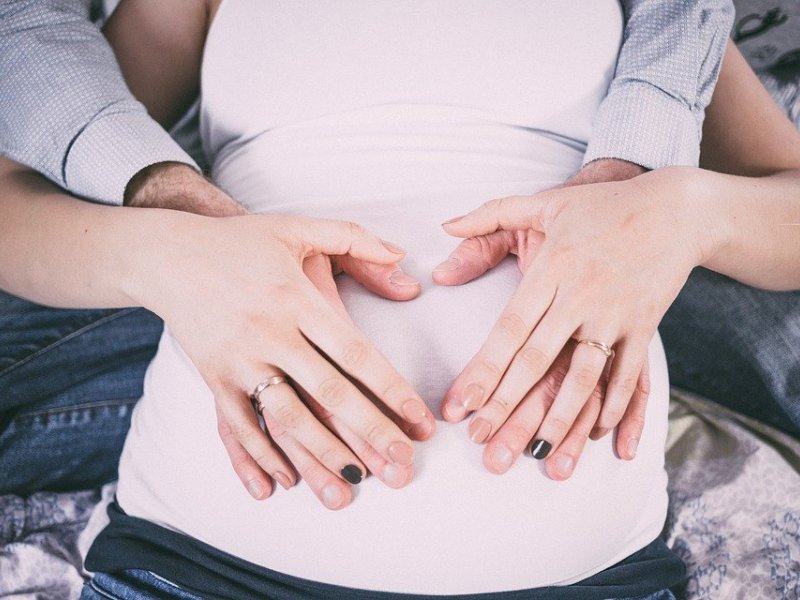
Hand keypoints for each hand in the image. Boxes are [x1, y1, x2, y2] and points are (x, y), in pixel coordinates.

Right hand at [131, 211, 435, 508]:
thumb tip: (404, 258)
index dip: (391, 389)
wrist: (167, 255)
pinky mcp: (212, 377)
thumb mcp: (297, 228)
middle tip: (402, 467)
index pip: (355, 352)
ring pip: (285, 417)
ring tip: (352, 486)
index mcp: (296, 300)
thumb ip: (354, 238)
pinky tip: (283, 483)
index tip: (418, 420)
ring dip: (320, 455)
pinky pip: (237, 425)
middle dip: (369, 433)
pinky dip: (258, 456)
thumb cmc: (239, 242)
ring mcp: (238, 360)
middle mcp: (269, 334)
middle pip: (328, 393)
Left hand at [436, 167, 709, 474]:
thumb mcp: (544, 202)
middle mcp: (581, 295)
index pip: (509, 328)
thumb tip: (443, 227)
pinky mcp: (646, 324)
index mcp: (551, 268)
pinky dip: (616, 405)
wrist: (676, 208)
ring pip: (584, 373)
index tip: (460, 403)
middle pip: (538, 359)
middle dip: (507, 404)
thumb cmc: (601, 206)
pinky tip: (598, 434)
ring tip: (537, 453)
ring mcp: (616, 313)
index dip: (483, 369)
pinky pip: (630, 372)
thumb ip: (490, 215)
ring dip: (561, 416)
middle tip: (481, 440)